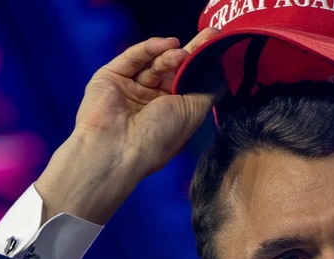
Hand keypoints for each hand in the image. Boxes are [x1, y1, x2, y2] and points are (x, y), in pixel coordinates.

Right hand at [35, 28, 221, 224]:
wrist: (119, 149)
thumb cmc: (159, 138)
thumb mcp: (193, 112)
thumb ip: (209, 89)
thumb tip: (223, 72)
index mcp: (170, 114)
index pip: (187, 82)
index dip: (201, 65)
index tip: (218, 45)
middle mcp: (150, 101)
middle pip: (172, 69)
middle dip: (191, 52)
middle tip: (209, 34)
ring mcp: (129, 89)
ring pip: (154, 63)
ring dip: (171, 55)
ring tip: (182, 52)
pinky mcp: (110, 77)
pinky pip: (133, 58)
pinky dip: (151, 48)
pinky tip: (168, 44)